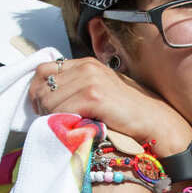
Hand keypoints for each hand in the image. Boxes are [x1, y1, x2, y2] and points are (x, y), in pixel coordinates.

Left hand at [29, 58, 191, 155]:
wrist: (154, 120)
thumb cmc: (129, 111)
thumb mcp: (101, 90)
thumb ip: (78, 87)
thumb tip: (49, 99)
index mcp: (85, 63)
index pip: (43, 70)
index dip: (36, 90)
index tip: (41, 108)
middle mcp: (85, 67)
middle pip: (41, 84)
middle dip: (39, 105)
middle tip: (49, 121)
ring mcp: (89, 80)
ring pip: (48, 100)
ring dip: (49, 117)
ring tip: (62, 127)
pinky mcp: (94, 96)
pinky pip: (62, 110)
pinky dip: (61, 122)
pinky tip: (72, 129)